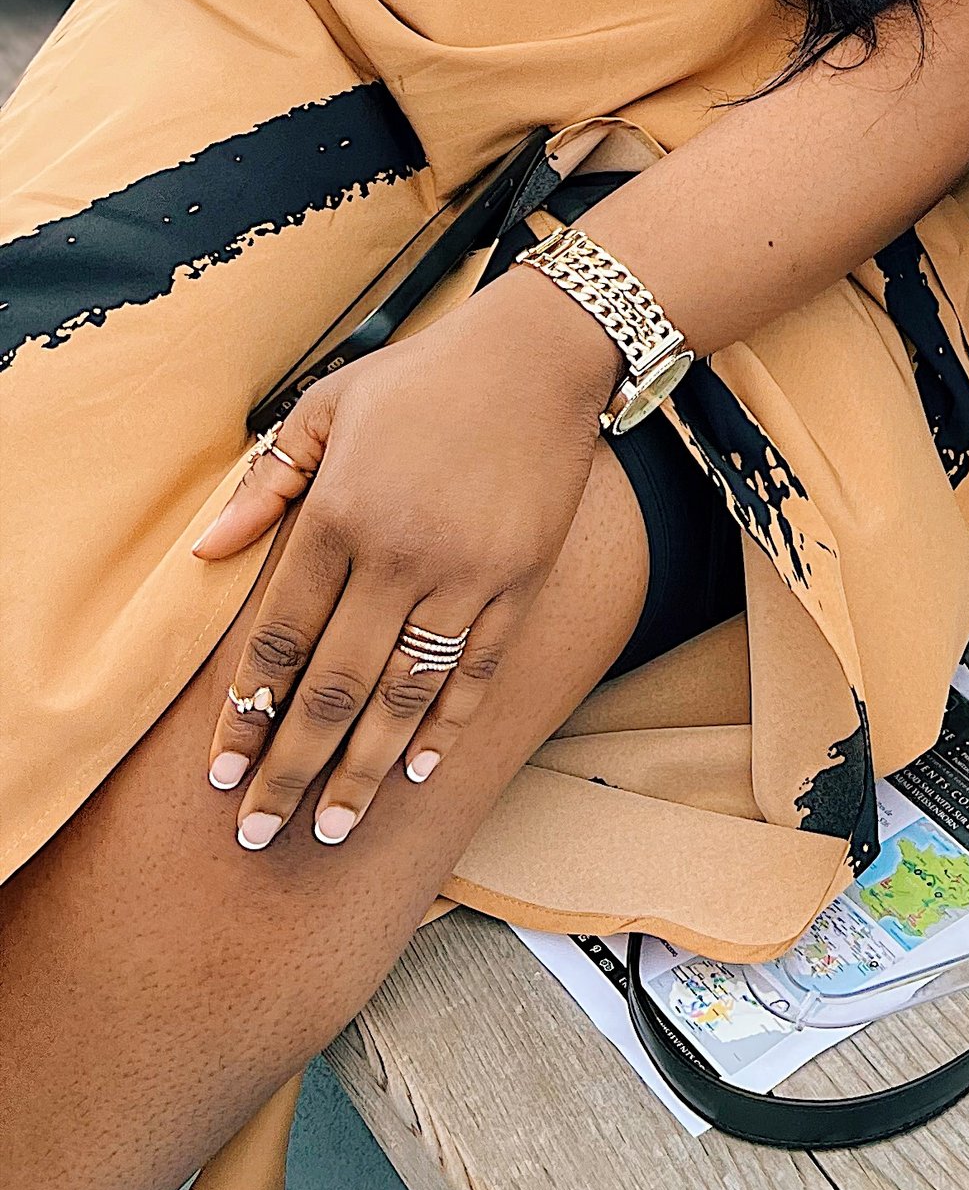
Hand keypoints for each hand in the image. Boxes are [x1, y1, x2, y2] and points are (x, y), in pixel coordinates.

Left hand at [193, 269, 618, 845]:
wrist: (541, 353)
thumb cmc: (423, 377)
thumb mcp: (328, 406)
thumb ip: (267, 483)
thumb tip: (205, 555)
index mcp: (340, 512)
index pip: (279, 638)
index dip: (246, 714)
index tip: (220, 776)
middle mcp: (398, 554)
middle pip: (334, 688)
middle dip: (292, 771)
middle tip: (260, 837)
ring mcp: (465, 573)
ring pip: (405, 695)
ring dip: (365, 771)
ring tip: (333, 831)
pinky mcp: (519, 580)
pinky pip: (476, 670)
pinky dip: (447, 726)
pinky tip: (420, 772)